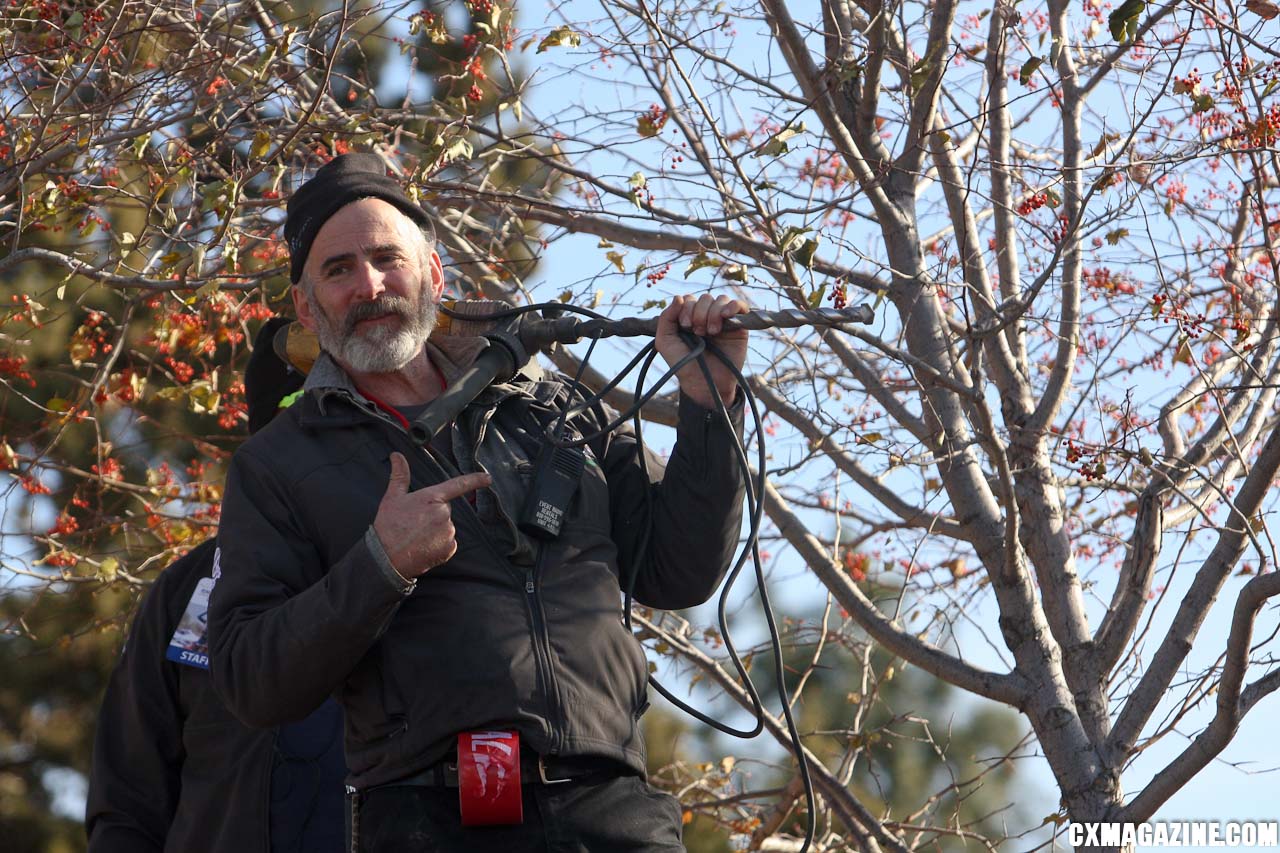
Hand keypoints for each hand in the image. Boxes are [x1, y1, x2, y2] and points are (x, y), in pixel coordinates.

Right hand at [373, 452, 490, 579]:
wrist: (387, 558)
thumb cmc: (388, 526)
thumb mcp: (392, 498)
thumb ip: (400, 475)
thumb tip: (397, 455)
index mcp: (432, 498)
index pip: (458, 485)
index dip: (475, 480)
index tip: (488, 478)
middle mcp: (444, 514)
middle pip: (444, 509)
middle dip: (433, 514)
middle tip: (414, 522)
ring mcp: (448, 532)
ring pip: (446, 526)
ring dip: (435, 530)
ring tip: (416, 536)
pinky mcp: (449, 548)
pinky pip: (448, 542)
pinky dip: (438, 544)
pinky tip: (423, 546)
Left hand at [655, 294, 747, 408]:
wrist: (704, 383)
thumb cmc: (684, 364)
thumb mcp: (665, 341)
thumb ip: (666, 318)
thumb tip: (679, 297)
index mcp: (689, 317)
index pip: (689, 299)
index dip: (686, 308)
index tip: (685, 326)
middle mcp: (706, 316)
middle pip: (705, 298)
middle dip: (699, 313)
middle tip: (698, 332)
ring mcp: (723, 321)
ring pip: (721, 300)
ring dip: (713, 313)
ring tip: (711, 332)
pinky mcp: (739, 327)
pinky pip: (740, 306)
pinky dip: (733, 306)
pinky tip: (726, 316)